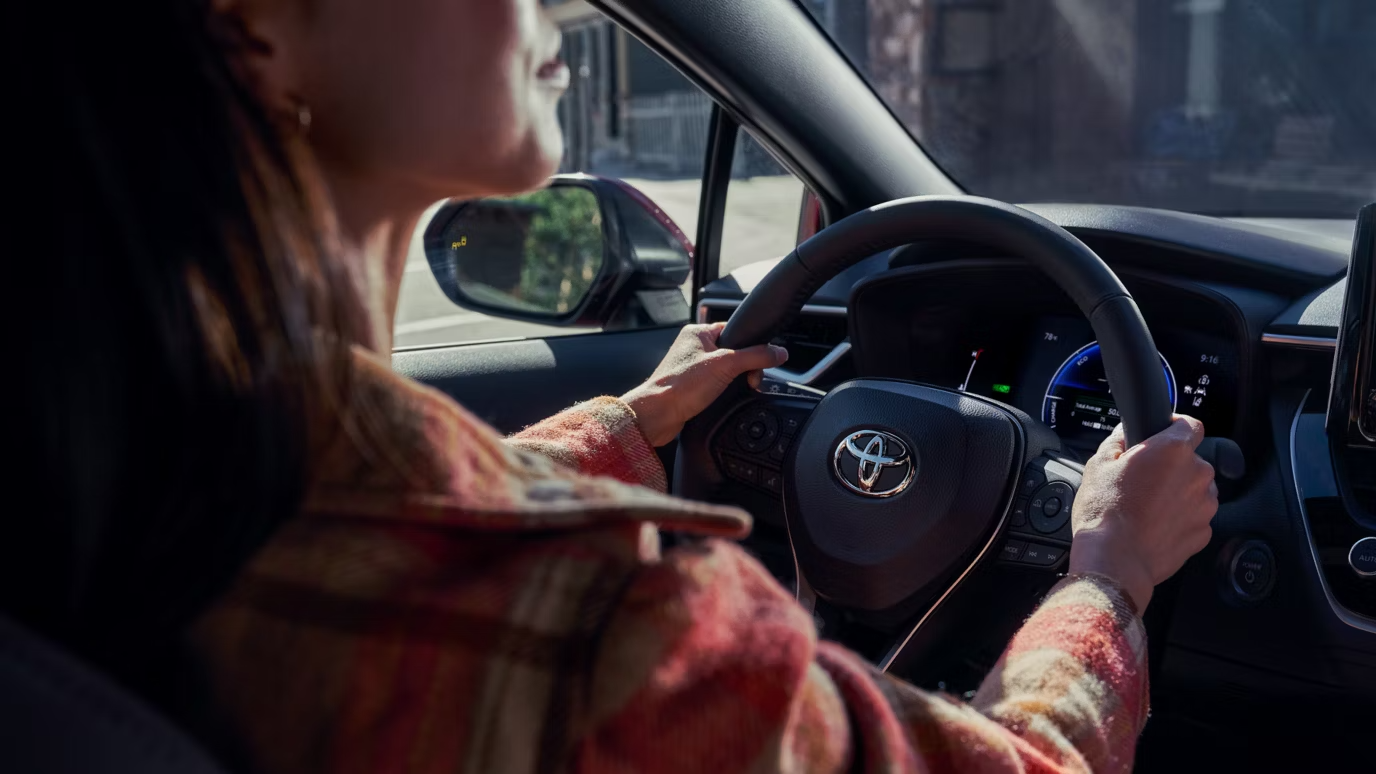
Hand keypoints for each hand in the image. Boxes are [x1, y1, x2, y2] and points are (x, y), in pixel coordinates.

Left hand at [622, 323, 787, 446]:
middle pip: (734, 352)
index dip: (751, 345)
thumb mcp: (726, 365)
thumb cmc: (680, 386)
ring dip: (736, 382)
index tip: (761, 361)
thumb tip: (779, 353)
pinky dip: (725, 392)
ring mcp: (692, 368)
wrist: (657, 415)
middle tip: (749, 380)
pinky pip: (718, 386)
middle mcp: (693, 348)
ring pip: (727, 371)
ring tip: (737, 390)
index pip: (735, 330)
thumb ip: (756, 356)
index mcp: (698, 333)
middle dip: (745, 368)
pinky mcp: (692, 388)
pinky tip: (725, 399)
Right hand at [1067, 415, 1218, 611]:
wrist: (1114, 560)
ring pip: (1194, 489)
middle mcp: (1196, 474)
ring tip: (1147, 506)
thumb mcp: (1098, 465)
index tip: (1163, 434)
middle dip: (1170, 466)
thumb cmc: (1104, 513)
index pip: (1190, 424)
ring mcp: (1204, 505)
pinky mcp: (1204, 532)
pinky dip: (1179, 518)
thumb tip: (1125, 434)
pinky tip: (1154, 524)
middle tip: (1142, 479)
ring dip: (1177, 492)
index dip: (1174, 427)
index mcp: (1172, 450)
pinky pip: (1194, 516)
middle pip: (1190, 460)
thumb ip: (1118, 441)